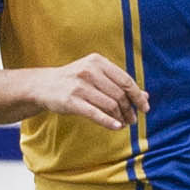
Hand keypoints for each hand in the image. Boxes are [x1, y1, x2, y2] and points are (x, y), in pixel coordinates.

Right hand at [22, 54, 147, 130]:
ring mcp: (79, 86)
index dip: (138, 96)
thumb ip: (119, 84)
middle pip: (119, 94)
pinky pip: (95, 113)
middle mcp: (89, 71)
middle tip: (133, 120)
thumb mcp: (96, 76)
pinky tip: (117, 127)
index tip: (145, 108)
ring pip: (110, 105)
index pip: (126, 80)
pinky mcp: (71, 101)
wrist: (43, 85)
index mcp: (97, 61)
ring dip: (120, 117)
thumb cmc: (75, 81)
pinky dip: (109, 122)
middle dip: (129, 109)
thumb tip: (146, 97)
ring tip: (124, 124)